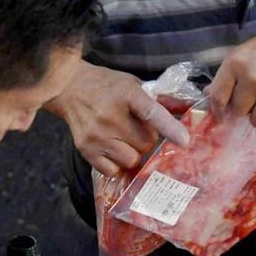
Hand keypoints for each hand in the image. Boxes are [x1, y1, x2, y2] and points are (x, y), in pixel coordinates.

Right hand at [51, 62, 190, 176]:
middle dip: (148, 139)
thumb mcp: (134, 85)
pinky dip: (117, 164)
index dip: (169, 128)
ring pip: (131, 159)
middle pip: (146, 143)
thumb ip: (160, 99)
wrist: (68, 87)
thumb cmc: (107, 86)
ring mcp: (97, 135)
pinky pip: (113, 170)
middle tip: (137, 129)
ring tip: (125, 139)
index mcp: (127, 95)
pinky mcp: (85, 149)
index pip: (151, 113)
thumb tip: (187, 109)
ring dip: (134, 153)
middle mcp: (110, 116)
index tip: (184, 141)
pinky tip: (113, 149)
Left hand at [206, 19, 255, 138]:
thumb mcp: (248, 52)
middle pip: (238, 111)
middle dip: (244, 111)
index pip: (218, 96)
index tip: (223, 115)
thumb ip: (230, 73)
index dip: (219, 109)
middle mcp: (253, 77)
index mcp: (237, 62)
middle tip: (254, 106)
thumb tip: (210, 95)